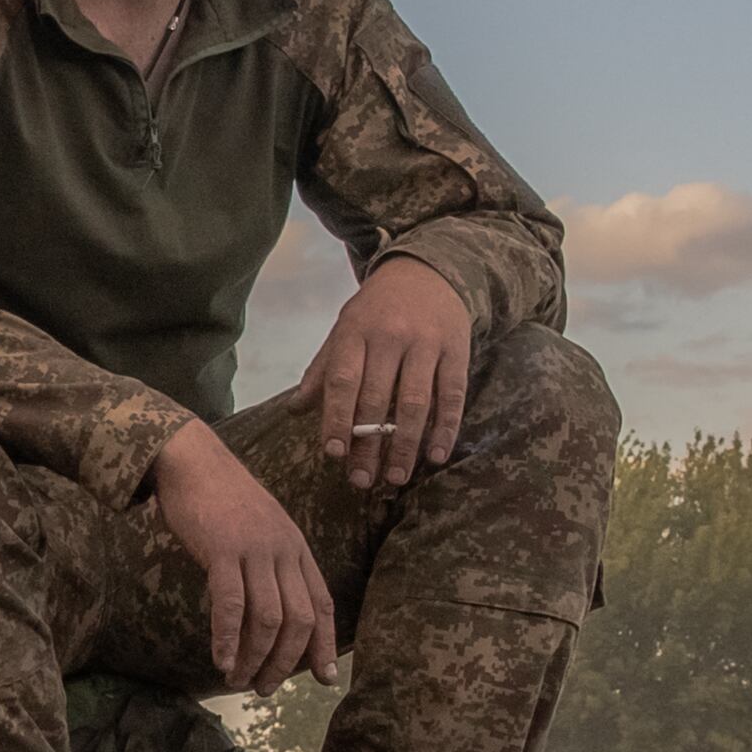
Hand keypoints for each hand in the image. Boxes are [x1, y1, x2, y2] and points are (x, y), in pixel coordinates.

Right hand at [154, 419, 339, 689]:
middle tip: (265, 688)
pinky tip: (221, 659)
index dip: (324, 645)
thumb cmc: (220, 496)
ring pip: (269, 618)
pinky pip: (231, 604)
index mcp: (296, 547)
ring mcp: (255, 549)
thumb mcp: (260, 528)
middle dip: (285, 662)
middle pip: (300, 620)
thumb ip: (270, 563)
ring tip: (239, 680)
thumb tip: (270, 608)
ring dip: (255, 657)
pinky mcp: (223, 549)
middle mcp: (284, 550)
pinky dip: (228, 637)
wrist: (190, 459)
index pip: (322, 604)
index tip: (323, 679)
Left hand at [306, 255, 474, 494]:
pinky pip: (452, 395)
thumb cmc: (377, 310)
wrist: (428, 271)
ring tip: (397, 477)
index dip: (337, 417)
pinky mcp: (457, 350)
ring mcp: (426, 343)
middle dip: (369, 443)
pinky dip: (446, 428)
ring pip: (416, 401)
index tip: (334, 453)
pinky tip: (436, 455)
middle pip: (377, 398)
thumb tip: (294, 411)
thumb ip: (322, 370)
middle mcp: (390, 336)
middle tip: (362, 480)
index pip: (342, 380)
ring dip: (405, 444)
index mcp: (354, 331)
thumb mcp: (344, 329)